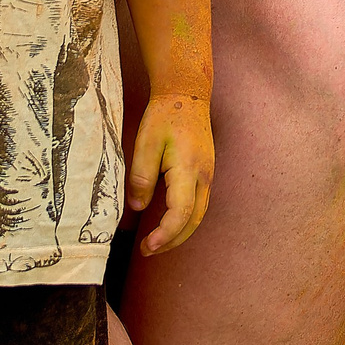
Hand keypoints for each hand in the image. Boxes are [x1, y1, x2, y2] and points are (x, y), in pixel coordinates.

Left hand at [126, 91, 212, 255]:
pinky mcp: (205, 173)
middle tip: (148, 250)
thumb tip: (137, 207)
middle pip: (194, 220)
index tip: (148, 246)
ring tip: (156, 242)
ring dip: (179, 233)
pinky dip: (185, 220)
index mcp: (189, 169)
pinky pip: (199, 204)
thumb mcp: (146, 142)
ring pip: (199, 214)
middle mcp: (204, 176)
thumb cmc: (166, 115)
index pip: (181, 213)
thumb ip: (141, 176)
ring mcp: (208, 175)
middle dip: (172, 241)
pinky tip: (169, 223)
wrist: (187, 94)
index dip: (165, 234)